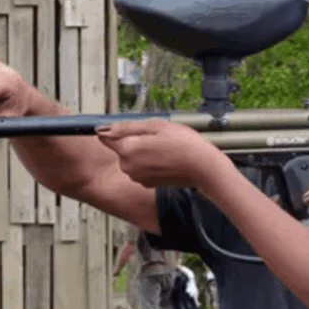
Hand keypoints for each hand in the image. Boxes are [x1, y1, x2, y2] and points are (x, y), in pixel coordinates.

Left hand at [96, 118, 231, 188]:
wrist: (203, 168)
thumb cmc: (184, 144)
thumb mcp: (155, 125)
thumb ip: (127, 127)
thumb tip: (105, 129)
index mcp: (127, 150)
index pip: (106, 137)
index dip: (115, 130)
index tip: (130, 129)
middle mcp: (128, 166)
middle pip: (121, 148)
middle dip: (133, 140)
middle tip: (157, 137)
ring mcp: (138, 177)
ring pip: (132, 158)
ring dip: (143, 151)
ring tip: (165, 148)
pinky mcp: (147, 183)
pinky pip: (142, 168)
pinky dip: (151, 162)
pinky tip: (166, 158)